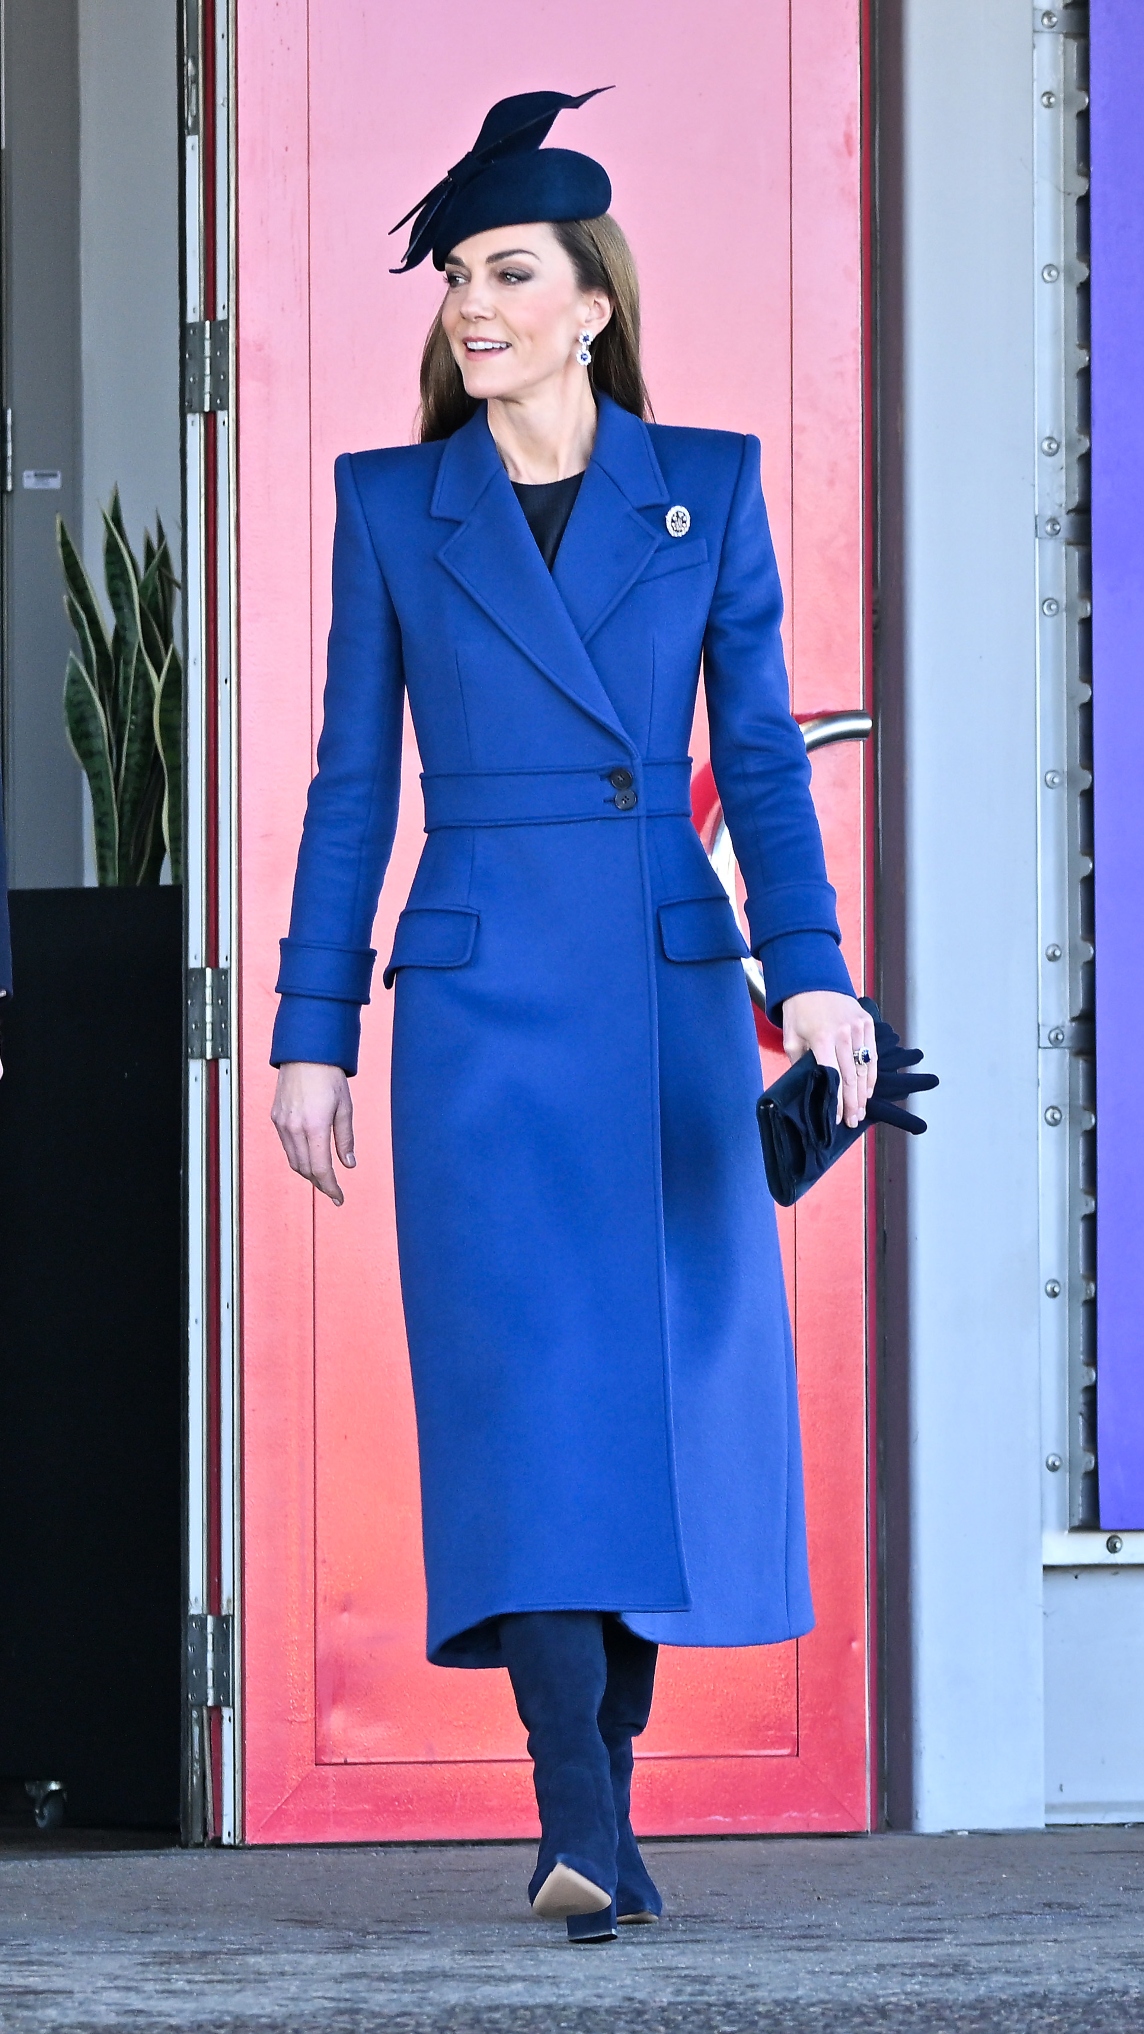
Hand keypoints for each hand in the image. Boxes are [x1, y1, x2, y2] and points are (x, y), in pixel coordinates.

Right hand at [271, 1061, 354, 1204]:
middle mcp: (294, 1128)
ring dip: (308, 1172)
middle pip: (305, 1169)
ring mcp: (282, 1123)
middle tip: (334, 1191)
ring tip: (324, 1177)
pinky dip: (298, 1157)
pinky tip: (310, 1156)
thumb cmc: (329, 1076)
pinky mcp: (276, 1118)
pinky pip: (287, 1146)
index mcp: (314, 1126)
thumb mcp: (345, 1108)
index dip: (331, 1187)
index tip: (339, 1198)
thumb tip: (348, 1164)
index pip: (321, 1169)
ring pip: (293, 1160)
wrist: (305, 1053)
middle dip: (320, 1183)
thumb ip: (345, 1139)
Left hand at [781, 991, 876, 1128]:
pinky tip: (868, 1090)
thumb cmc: (798, 1011)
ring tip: (861, 1112)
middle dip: (853, 1104)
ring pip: (865, 1068)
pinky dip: (872, 1074)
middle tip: (853, 1122)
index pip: (833, 1078)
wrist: (812, 979)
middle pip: (852, 1077)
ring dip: (864, 1093)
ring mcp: (858, 1027)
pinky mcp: (867, 1023)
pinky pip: (873, 1055)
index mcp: (822, 1039)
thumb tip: (809, 1087)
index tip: (837, 1119)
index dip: (836, 1101)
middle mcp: (843, 1034)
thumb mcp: (791, 1038)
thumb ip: (800, 1063)